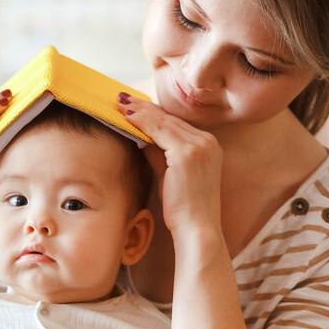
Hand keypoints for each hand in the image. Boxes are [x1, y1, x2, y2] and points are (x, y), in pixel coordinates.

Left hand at [117, 93, 222, 239]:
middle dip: (144, 108)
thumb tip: (142, 138)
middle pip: (169, 119)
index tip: (134, 107)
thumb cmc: (182, 207)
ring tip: (120, 105)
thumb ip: (159, 155)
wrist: (197, 228)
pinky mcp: (187, 153)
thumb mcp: (169, 175)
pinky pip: (160, 131)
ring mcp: (199, 145)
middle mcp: (207, 141)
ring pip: (163, 121)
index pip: (176, 123)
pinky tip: (127, 117)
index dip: (153, 114)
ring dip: (140, 112)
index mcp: (208, 146)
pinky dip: (142, 122)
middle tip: (122, 100)